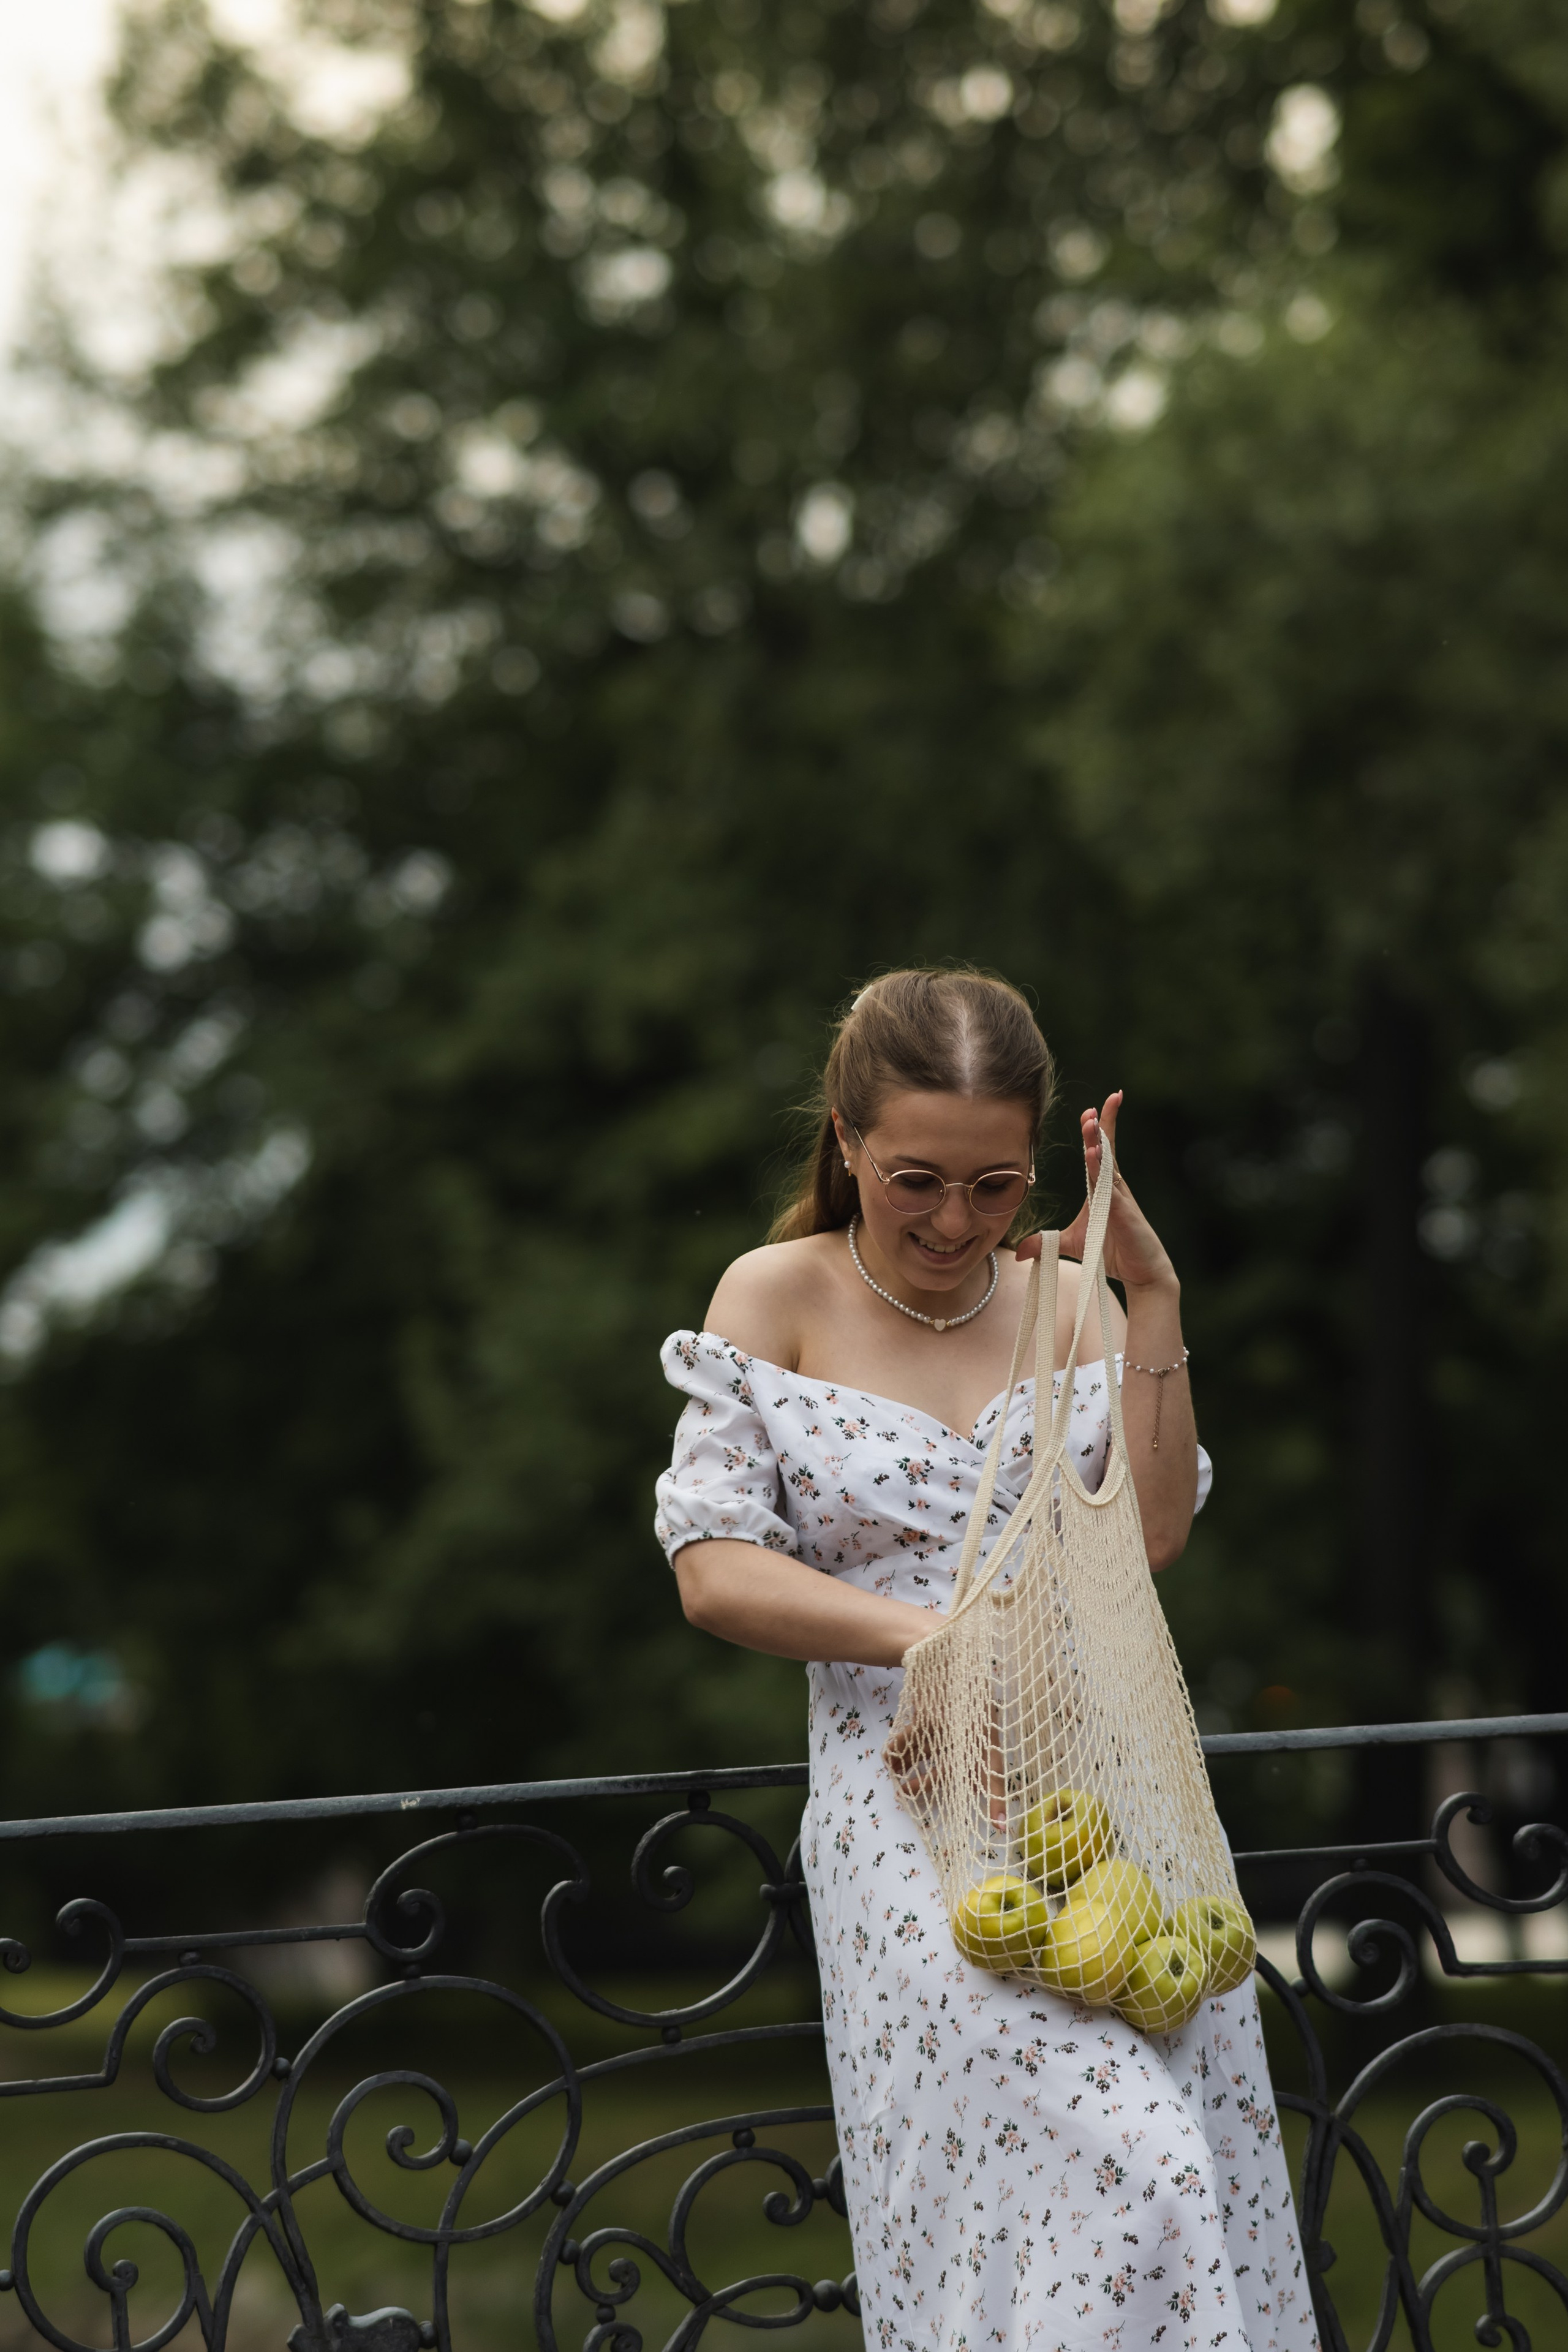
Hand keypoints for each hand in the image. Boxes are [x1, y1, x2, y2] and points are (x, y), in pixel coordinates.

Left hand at [1016, 1093, 1176, 1293]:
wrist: (1142, 1273)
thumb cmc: (1111, 1252)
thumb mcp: (1072, 1244)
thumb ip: (1046, 1243)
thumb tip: (1018, 1251)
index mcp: (1100, 1189)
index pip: (1096, 1154)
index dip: (1093, 1132)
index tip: (1087, 1111)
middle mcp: (1112, 1189)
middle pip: (1105, 1152)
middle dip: (1100, 1127)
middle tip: (1093, 1107)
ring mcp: (1120, 1200)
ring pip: (1108, 1166)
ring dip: (1099, 1144)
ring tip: (1091, 1122)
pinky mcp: (1124, 1215)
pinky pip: (1112, 1191)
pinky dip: (1103, 1175)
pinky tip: (1096, 1159)